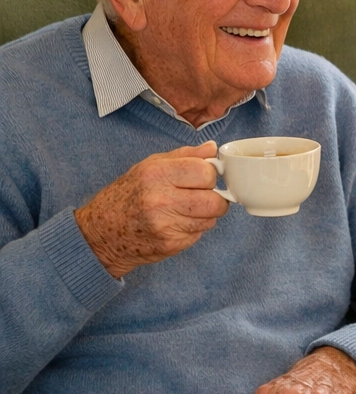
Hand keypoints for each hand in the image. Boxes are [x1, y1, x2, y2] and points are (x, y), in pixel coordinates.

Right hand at [75, 142, 228, 278]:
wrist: (101, 233)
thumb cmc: (127, 195)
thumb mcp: (150, 166)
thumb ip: (185, 156)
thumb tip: (212, 148)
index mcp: (156, 174)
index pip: (205, 172)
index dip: (210, 175)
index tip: (204, 178)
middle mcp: (160, 199)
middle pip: (214, 200)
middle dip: (215, 198)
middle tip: (202, 196)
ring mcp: (166, 225)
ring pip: (211, 219)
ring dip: (206, 215)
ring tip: (186, 209)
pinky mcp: (171, 244)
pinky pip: (200, 234)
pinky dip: (195, 228)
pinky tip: (177, 223)